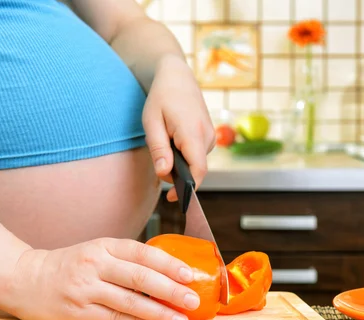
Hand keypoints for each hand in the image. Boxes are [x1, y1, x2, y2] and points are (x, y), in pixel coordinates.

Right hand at [1, 238, 200, 319]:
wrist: (25, 278)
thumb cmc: (70, 265)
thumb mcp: (97, 251)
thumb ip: (126, 259)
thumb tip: (169, 271)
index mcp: (104, 246)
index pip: (142, 252)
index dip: (168, 263)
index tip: (190, 273)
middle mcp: (95, 265)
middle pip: (140, 278)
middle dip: (170, 290)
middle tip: (193, 299)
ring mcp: (86, 289)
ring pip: (130, 302)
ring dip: (159, 313)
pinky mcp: (78, 312)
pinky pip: (115, 319)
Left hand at [142, 54, 214, 201]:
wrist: (178, 77)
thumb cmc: (162, 97)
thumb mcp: (152, 122)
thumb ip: (159, 149)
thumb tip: (165, 173)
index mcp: (193, 133)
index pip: (198, 171)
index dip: (187, 188)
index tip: (173, 197)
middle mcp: (207, 136)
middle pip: (195, 169)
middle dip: (176, 172)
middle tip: (159, 158)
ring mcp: (211, 136)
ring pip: (195, 162)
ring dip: (179, 161)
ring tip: (166, 140)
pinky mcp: (210, 136)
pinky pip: (197, 154)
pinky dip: (184, 154)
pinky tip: (174, 139)